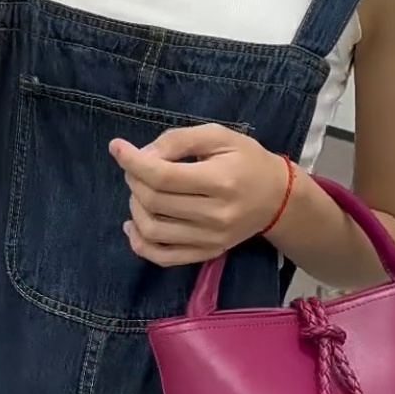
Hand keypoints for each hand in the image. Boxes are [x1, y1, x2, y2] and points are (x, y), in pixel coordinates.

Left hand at [108, 124, 289, 266]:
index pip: (163, 176)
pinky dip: (140, 244)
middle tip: (137, 168)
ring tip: (140, 192)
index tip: (117, 147)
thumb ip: (179, 140)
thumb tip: (143, 156)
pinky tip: (134, 226)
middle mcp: (215, 215)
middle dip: (134, 180)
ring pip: (153, 230)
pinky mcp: (207, 253)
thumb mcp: (219, 136)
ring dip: (135, 208)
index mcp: (220, 181)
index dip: (133, 162)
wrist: (277, 199)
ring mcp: (210, 240)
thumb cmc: (247, 162)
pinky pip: (163, 257)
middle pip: (154, 201)